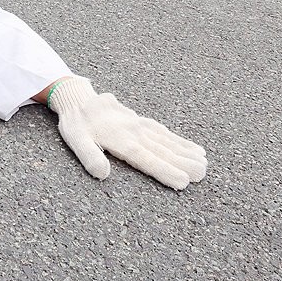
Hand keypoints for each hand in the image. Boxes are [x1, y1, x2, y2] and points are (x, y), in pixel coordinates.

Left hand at [47, 77, 206, 189]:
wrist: (78, 98)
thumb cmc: (77, 124)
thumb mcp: (76, 141)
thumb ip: (90, 157)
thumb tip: (104, 174)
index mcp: (121, 140)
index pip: (147, 159)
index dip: (166, 171)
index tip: (183, 182)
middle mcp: (135, 132)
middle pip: (164, 151)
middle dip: (184, 163)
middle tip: (203, 174)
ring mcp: (141, 126)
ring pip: (168, 141)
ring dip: (186, 152)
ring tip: (204, 162)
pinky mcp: (142, 121)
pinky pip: (164, 132)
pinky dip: (179, 140)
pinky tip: (192, 147)